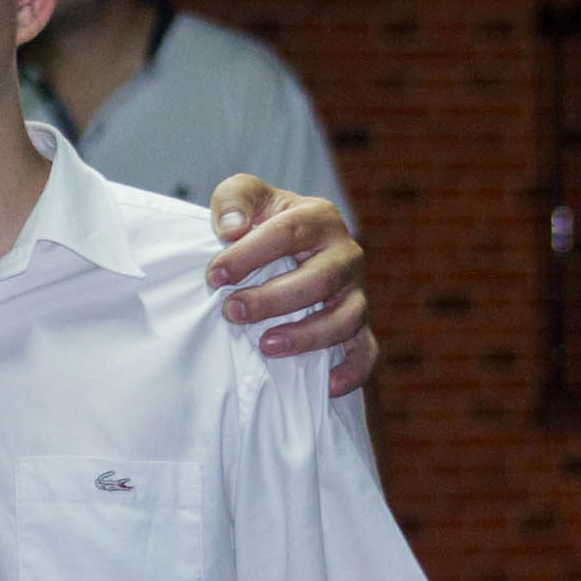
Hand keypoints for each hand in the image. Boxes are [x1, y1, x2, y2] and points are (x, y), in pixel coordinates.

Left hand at [207, 175, 376, 396]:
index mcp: (319, 218)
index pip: (288, 234)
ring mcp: (355, 292)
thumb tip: (230, 229)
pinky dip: (352, 370)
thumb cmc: (261, 219)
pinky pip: (366, 351)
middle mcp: (345, 255)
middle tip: (232, 310)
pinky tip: (326, 386)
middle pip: (319, 280)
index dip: (249, 255)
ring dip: (307, 336)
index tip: (214, 276)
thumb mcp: (244, 194)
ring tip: (266, 346)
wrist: (285, 243)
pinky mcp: (358, 326)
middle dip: (273, 299)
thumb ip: (234, 200)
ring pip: (346, 318)